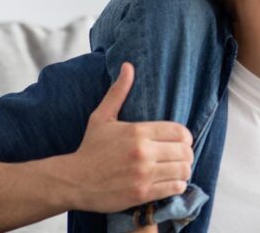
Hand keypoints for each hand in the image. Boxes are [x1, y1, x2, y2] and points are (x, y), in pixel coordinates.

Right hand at [61, 62, 194, 212]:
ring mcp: (143, 174)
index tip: (181, 141)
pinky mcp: (142, 193)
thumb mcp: (102, 117)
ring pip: (183, 170)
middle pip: (185, 151)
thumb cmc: (90, 148)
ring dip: (184, 169)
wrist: (73, 180)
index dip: (185, 137)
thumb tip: (128, 66)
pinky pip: (174, 187)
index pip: (180, 131)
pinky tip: (171, 182)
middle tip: (180, 156)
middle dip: (186, 154)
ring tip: (177, 169)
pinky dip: (177, 185)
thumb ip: (119, 92)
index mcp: (138, 131)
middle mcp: (143, 152)